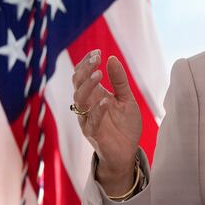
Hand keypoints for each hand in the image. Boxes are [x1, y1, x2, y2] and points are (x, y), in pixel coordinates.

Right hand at [72, 50, 142, 194]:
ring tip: (99, 74)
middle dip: (85, 70)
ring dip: (88, 86)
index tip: (97, 52)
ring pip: (79, 101)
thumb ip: (119, 80)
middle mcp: (87, 106)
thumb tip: (111, 58)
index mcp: (94, 96)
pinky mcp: (94, 134)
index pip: (82, 76)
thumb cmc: (124, 125)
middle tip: (96, 58)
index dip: (86, 63)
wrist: (126, 153)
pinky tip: (106, 100)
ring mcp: (88, 120)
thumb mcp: (126, 98)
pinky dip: (98, 110)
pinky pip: (92, 121)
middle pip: (78, 85)